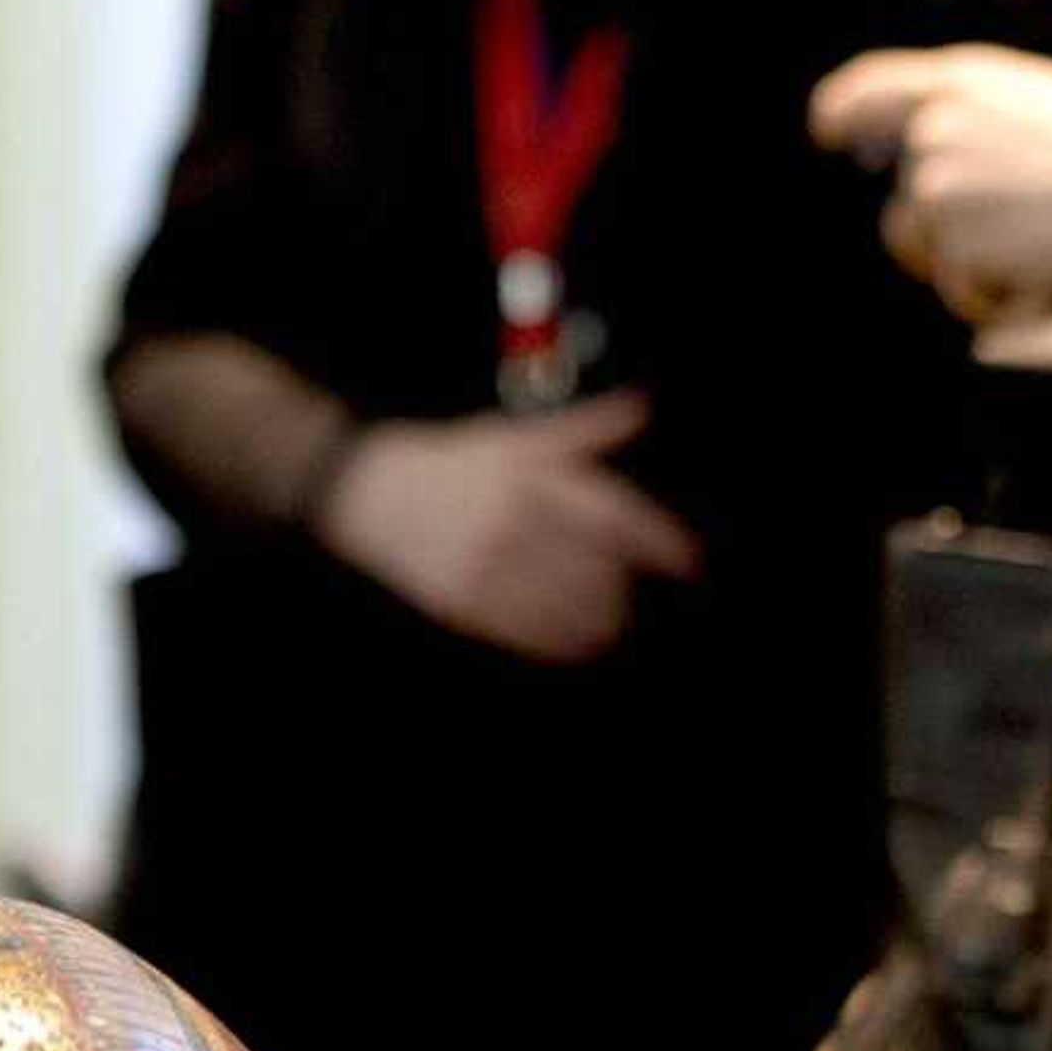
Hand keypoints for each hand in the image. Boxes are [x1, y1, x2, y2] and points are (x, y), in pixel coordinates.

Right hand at [311, 392, 700, 663]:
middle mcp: (509, 520)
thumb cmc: (448, 463)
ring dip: (599, 617)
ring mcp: (484, 563)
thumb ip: (580, 428)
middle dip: (623, 584)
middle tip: (633, 591)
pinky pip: (526, 631)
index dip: (655, 538)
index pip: (609, 511)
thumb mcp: (511, 437)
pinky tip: (578, 644)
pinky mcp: (462, 599)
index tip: (685, 560)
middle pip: (592, 564)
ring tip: (612, 620)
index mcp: (525, 475)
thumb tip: (640, 407)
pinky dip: (560, 642)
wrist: (366, 492)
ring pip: (563, 603)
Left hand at [809, 45, 1051, 324]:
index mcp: (963, 81)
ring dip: (973, 267)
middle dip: (944, 232)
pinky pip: (958, 288)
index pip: (867, 92)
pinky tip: (1046, 277)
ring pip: (927, 249)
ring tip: (1044, 250)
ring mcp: (938, 184)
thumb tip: (911, 148)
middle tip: (1021, 235)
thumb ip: (970, 114)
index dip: (841, 113)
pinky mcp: (953, 239)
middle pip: (907, 200)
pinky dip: (996, 297)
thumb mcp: (1041, 106)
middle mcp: (936, 126)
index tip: (830, 133)